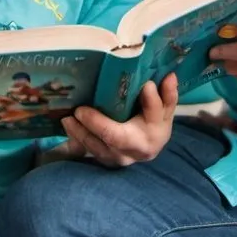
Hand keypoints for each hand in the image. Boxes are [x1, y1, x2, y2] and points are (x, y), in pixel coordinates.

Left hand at [61, 73, 177, 167]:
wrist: (147, 149)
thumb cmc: (154, 123)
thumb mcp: (164, 110)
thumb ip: (167, 95)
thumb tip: (170, 75)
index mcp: (156, 131)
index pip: (153, 114)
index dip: (150, 101)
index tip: (145, 85)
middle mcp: (137, 148)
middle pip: (116, 137)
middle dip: (96, 124)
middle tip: (79, 110)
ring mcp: (119, 158)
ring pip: (97, 148)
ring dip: (79, 133)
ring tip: (67, 118)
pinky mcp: (105, 161)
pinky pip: (88, 152)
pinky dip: (75, 141)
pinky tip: (67, 127)